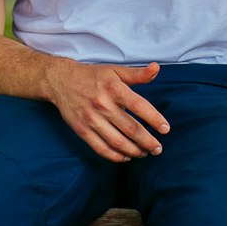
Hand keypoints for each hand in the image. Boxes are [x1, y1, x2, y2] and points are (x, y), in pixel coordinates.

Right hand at [45, 59, 170, 162]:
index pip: (139, 107)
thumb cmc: (92, 76)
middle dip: (148, 141)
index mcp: (114, 88)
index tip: (165, 129)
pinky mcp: (82, 130)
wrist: (61, 80)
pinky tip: (126, 156)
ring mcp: (91, 119)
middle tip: (158, 148)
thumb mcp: (115, 70)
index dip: (154, 119)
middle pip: (131, 128)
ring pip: (117, 142)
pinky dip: (115, 156)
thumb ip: (137, 74)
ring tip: (144, 153)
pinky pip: (101, 148)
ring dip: (134, 151)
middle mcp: (103, 104)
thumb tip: (157, 68)